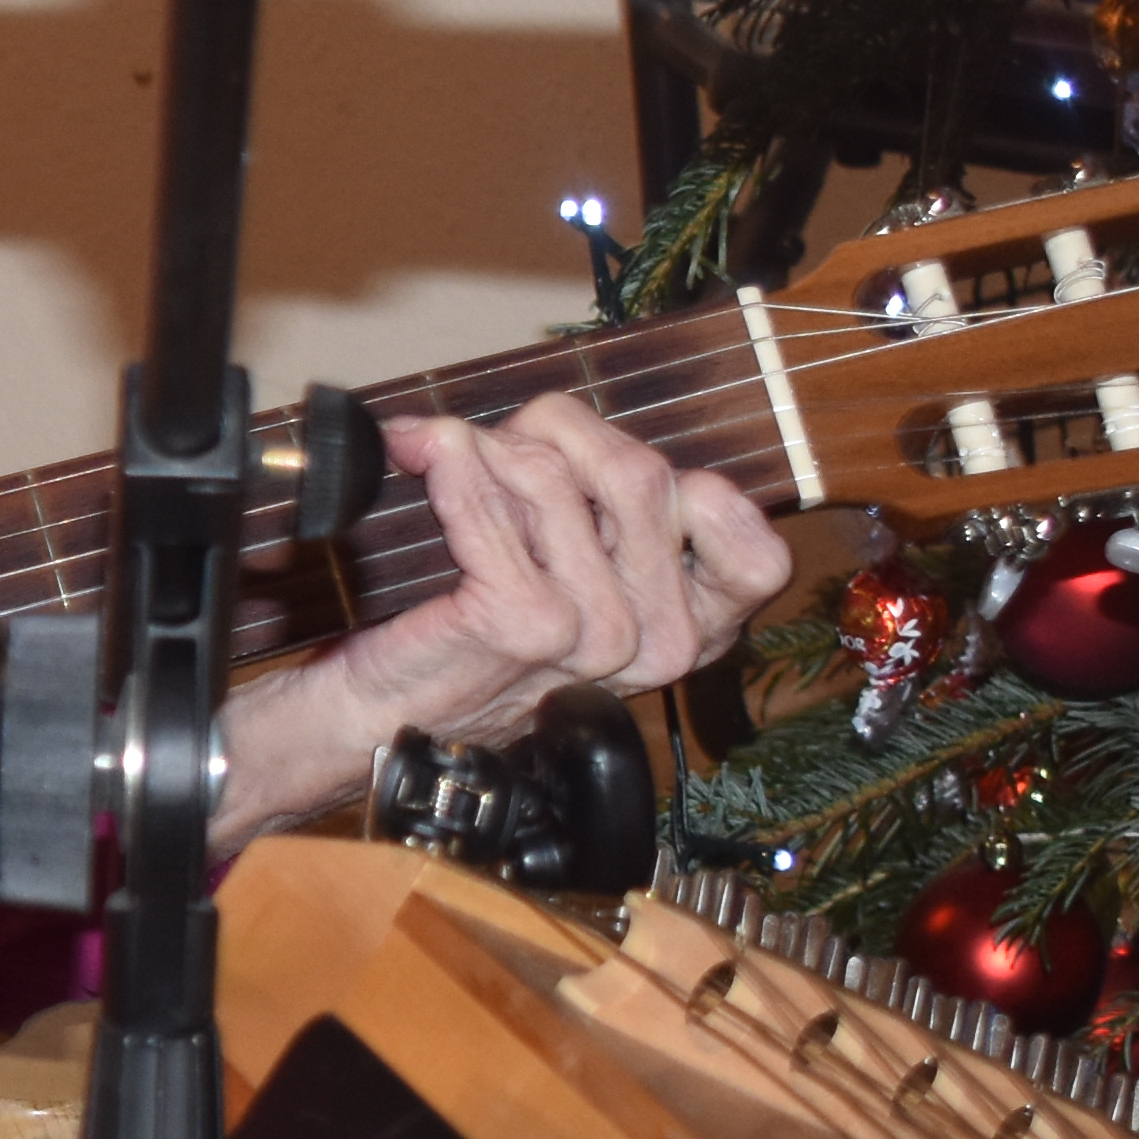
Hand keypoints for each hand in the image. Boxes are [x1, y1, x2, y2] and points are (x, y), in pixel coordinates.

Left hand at [211, 393, 793, 848]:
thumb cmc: (474, 636)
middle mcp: (659, 643)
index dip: (683, 483)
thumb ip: (612, 512)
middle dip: (560, 441)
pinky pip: (492, 501)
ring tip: (449, 466)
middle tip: (499, 449)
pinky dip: (450, 464)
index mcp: (693, 633)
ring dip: (491, 452)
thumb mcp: (580, 576)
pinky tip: (424, 455)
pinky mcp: (522, 621)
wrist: (383, 712)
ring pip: (558, 476)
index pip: (755, 548)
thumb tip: (570, 426)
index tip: (601, 472)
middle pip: (641, 474)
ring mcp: (595, 636)